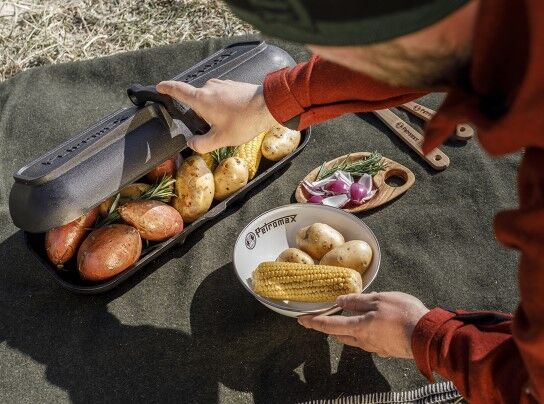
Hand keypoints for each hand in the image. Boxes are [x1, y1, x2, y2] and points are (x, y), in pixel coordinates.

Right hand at [156, 79, 279, 152]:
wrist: (269, 106)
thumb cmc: (244, 121)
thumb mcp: (220, 139)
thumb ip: (202, 144)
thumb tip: (192, 144)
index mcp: (201, 99)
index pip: (178, 90)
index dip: (166, 88)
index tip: (159, 87)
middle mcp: (210, 87)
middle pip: (196, 100)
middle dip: (200, 114)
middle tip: (211, 129)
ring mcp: (223, 85)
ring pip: (210, 98)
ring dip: (214, 111)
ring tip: (227, 124)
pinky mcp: (234, 85)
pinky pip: (223, 96)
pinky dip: (225, 106)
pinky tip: (236, 117)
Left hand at [298, 292, 428, 358]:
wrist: (428, 337)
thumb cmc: (403, 314)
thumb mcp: (379, 299)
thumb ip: (358, 301)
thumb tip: (339, 301)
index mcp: (359, 327)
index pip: (329, 325)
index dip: (314, 322)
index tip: (302, 320)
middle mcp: (363, 341)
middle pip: (340, 334)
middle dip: (330, 327)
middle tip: (323, 318)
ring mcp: (375, 347)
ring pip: (354, 339)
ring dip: (347, 330)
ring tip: (346, 319)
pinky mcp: (386, 350)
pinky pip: (369, 341)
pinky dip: (364, 332)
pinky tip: (371, 325)